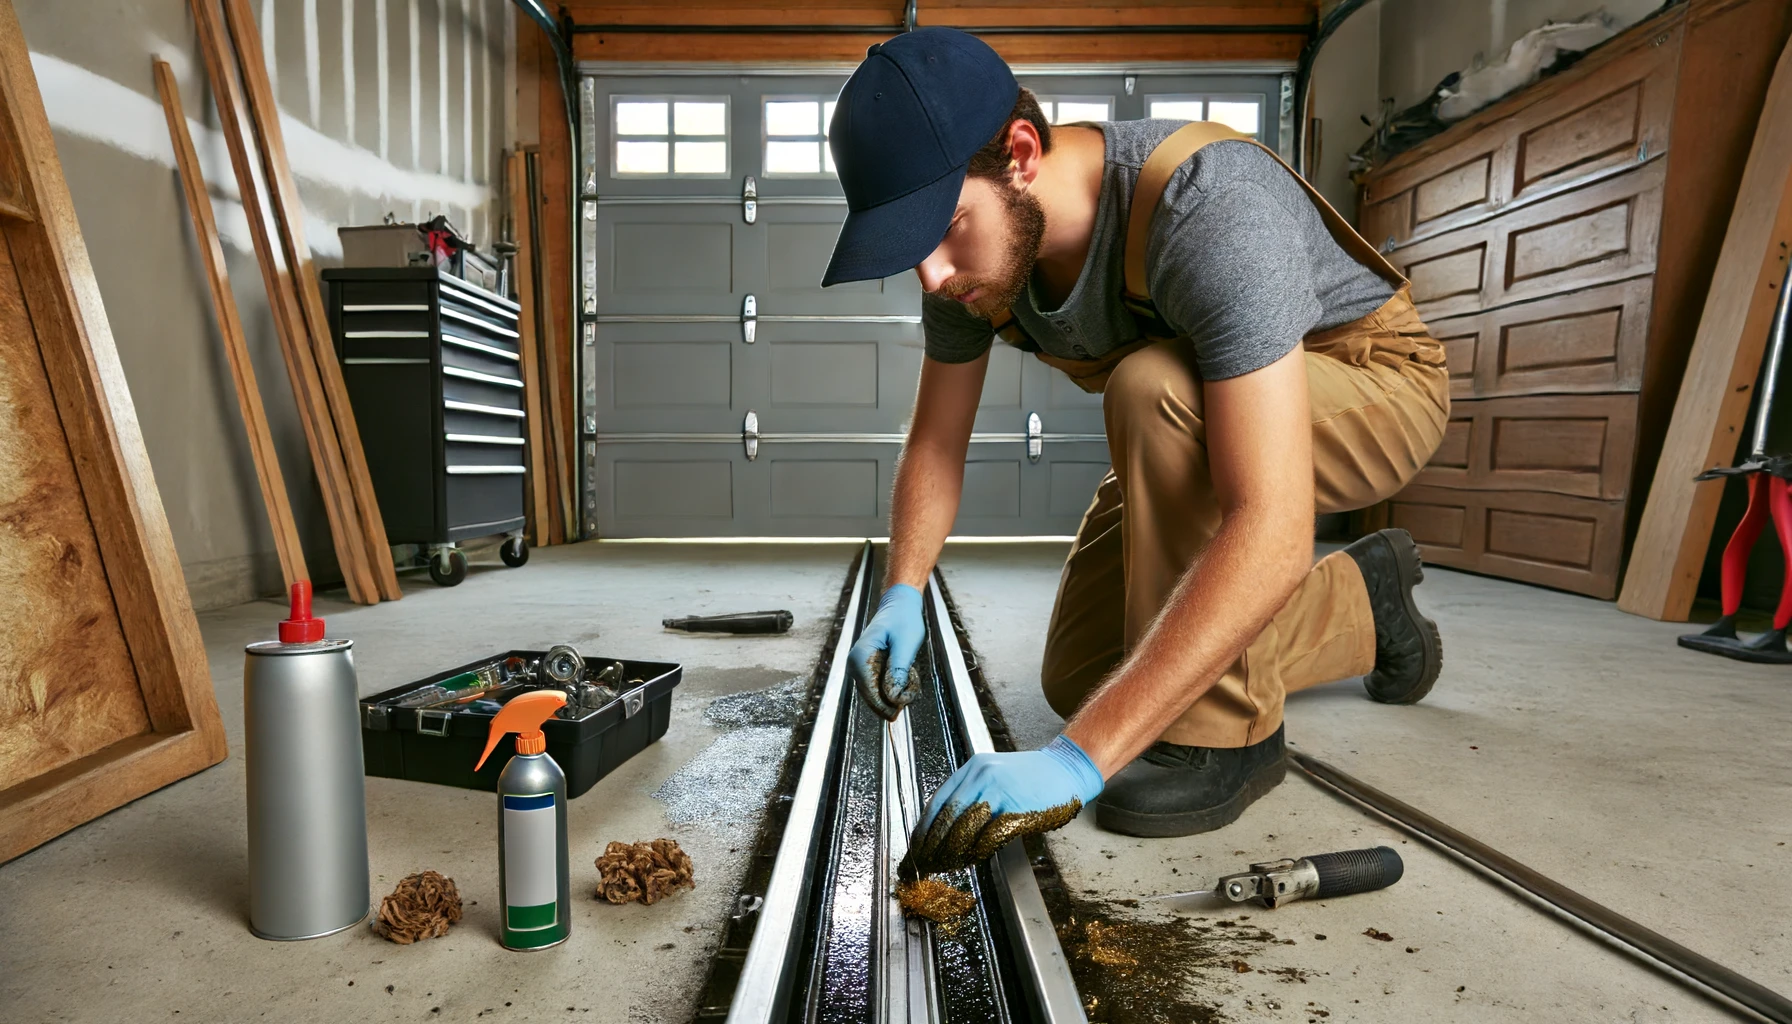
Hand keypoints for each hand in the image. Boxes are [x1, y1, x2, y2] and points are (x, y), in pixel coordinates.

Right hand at [847, 584, 925, 719]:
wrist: (899, 606)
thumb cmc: (903, 620)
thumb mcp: (906, 644)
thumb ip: (899, 670)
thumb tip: (894, 696)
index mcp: (860, 656)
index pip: (871, 692)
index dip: (888, 701)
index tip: (906, 700)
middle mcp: (854, 664)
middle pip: (872, 697)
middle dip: (894, 698)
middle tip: (912, 688)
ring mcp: (858, 668)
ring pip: (876, 695)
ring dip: (895, 693)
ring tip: (911, 677)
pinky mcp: (865, 670)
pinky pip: (878, 688)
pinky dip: (893, 687)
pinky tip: (905, 674)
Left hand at [905, 736, 1104, 875]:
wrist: (1066, 769)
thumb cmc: (1033, 777)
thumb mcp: (995, 776)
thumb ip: (973, 796)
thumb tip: (948, 830)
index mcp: (973, 768)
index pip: (938, 801)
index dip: (924, 828)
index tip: (917, 847)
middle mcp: (982, 776)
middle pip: (947, 815)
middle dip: (932, 844)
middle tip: (923, 863)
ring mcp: (999, 791)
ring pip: (965, 826)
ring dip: (951, 850)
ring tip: (944, 865)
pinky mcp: (1016, 808)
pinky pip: (990, 834)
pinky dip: (978, 850)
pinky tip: (972, 859)